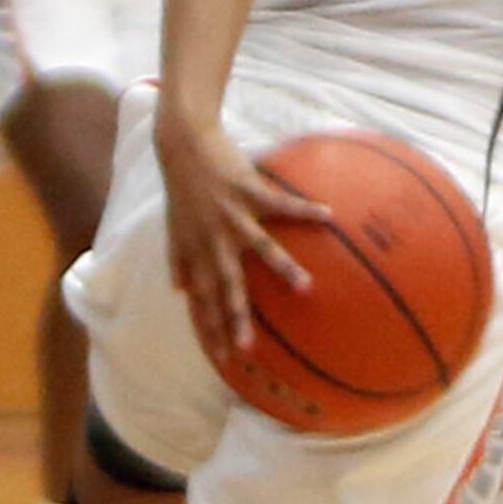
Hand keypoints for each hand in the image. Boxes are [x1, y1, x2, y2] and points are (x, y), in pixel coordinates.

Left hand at [155, 115, 330, 360]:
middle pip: (226, 285)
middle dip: (235, 317)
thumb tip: (178, 291)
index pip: (204, 299)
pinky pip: (280, 203)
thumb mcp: (173, 227)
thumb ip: (177, 260)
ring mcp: (231, 215)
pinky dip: (304, 209)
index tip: (225, 359)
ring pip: (259, 247)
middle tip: (247, 347)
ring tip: (306, 288)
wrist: (183, 145)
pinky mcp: (246, 189)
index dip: (213, 328)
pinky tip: (329, 215)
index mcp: (197, 250)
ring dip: (282, 268)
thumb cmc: (181, 188)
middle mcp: (213, 238)